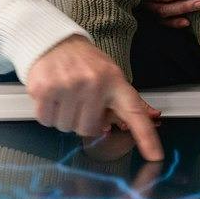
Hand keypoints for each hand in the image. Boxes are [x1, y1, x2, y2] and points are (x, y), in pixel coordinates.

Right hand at [24, 36, 164, 159]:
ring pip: (65, 127)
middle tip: (78, 102)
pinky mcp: (44, 88)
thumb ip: (121, 102)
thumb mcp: (109, 76)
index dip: (146, 137)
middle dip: (81, 121)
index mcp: (115, 82)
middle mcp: (93, 83)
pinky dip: (47, 114)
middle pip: (88, 129)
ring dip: (63, 117)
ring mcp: (68, 85)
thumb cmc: (84, 63)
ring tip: (64, 95)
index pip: (134, 112)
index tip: (155, 156)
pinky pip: (46, 120)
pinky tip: (51, 96)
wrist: (54, 42)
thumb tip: (140, 120)